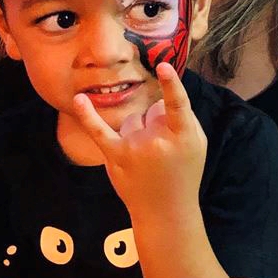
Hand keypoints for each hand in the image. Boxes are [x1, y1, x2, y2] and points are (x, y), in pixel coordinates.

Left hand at [73, 62, 206, 217]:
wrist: (166, 211)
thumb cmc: (184, 173)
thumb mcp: (198, 144)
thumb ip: (183, 119)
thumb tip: (159, 99)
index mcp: (184, 136)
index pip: (178, 104)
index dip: (172, 84)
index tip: (164, 66)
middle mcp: (158, 140)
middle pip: (152, 111)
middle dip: (157, 124)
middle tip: (164, 151)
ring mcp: (134, 148)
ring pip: (132, 120)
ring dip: (137, 132)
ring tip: (146, 159)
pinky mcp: (115, 156)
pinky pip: (99, 130)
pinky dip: (88, 115)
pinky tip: (79, 99)